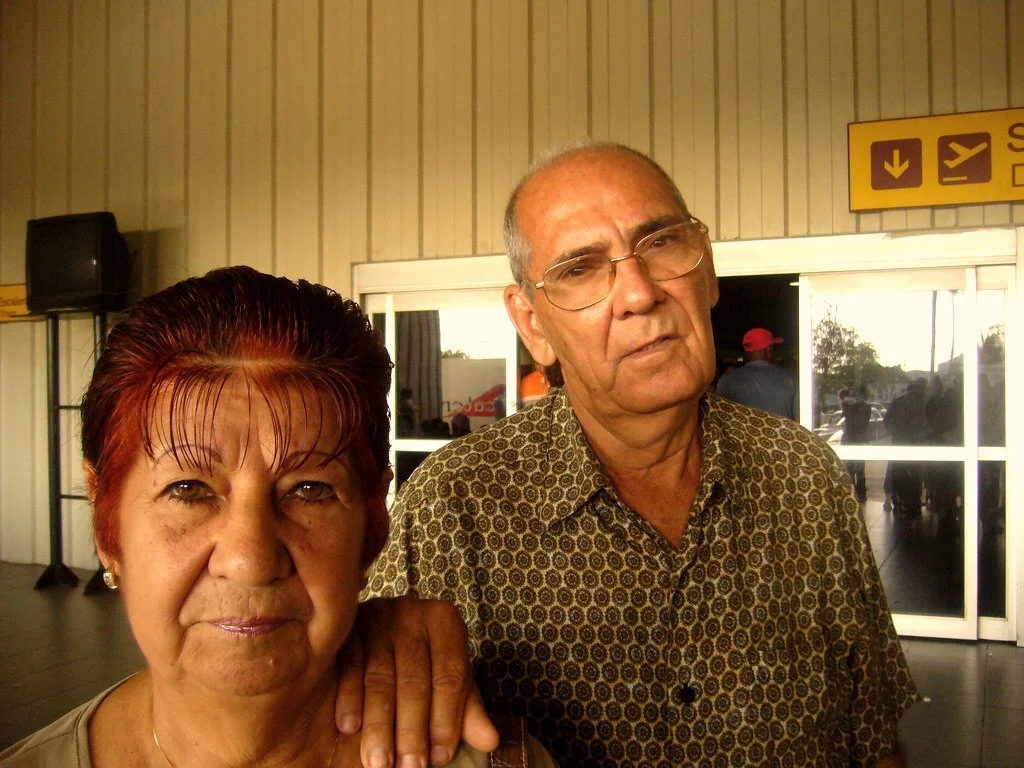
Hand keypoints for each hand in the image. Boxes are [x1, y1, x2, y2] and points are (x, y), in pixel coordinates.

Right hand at [336, 596, 498, 766]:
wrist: (379, 632)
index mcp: (444, 620)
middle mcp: (411, 611)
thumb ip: (467, 711)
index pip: (450, 674)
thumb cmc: (423, 663)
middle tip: (411, 767)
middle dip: (412, 729)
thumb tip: (490, 740)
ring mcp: (377, 615)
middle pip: (414, 679)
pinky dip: (348, 698)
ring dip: (379, 725)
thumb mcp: (447, 682)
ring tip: (379, 763)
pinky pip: (348, 666)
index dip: (447, 719)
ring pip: (379, 677)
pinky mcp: (347, 626)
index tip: (440, 758)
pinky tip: (349, 728)